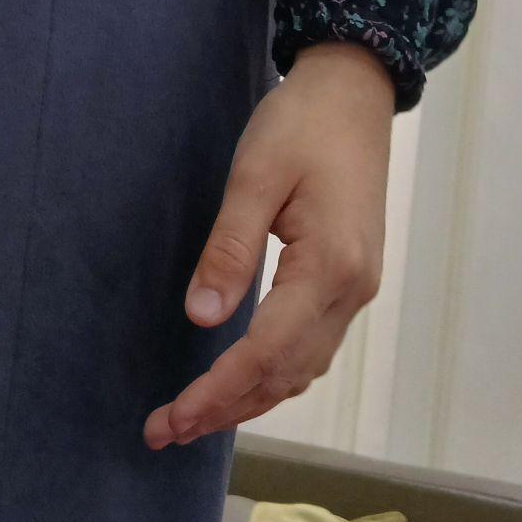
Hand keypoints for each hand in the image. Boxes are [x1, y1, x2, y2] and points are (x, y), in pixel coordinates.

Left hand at [143, 41, 393, 447]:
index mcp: (330, 267)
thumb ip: (229, 249)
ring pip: (303, 367)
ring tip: (192, 418)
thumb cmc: (302, 123)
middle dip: (226, 408)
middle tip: (164, 431)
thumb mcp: (254, 177)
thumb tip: (202, 318)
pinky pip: (311, 346)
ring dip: (249, 398)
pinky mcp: (350, 278)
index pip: (268, 352)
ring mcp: (357, 287)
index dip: (218, 392)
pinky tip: (240, 381)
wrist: (355, 90)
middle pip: (287, 374)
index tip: (172, 418)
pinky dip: (273, 374)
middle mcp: (352, 290)